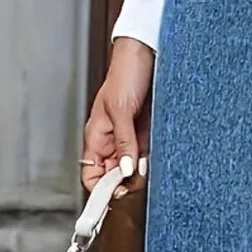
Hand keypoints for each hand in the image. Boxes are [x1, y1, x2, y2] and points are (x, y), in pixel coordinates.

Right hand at [82, 37, 153, 194]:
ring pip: (134, 169)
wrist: (148, 53)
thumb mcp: (120, 110)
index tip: (116, 197)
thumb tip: (126, 171)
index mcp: (96, 136)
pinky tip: (160, 162)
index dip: (101, 190)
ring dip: (143, 174)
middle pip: (114, 177)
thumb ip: (123, 142)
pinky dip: (154, 162)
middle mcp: (112, 141)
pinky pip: (149, 156)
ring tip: (151, 172)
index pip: (91, 176)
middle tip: (139, 185)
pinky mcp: (148, 134)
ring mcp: (131, 139)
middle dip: (126, 184)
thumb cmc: (126, 73)